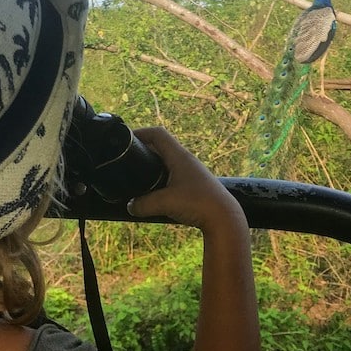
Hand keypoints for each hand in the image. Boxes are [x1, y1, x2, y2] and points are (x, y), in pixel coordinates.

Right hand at [126, 127, 246, 232]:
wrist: (224, 218)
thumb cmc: (198, 204)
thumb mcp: (165, 203)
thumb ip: (142, 204)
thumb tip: (129, 206)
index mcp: (179, 156)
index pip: (158, 134)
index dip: (141, 132)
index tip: (126, 139)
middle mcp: (186, 160)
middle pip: (161, 146)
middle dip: (143, 149)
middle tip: (128, 158)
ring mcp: (191, 172)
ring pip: (167, 161)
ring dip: (152, 164)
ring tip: (137, 174)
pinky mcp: (194, 184)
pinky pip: (172, 174)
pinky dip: (160, 177)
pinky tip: (154, 190)